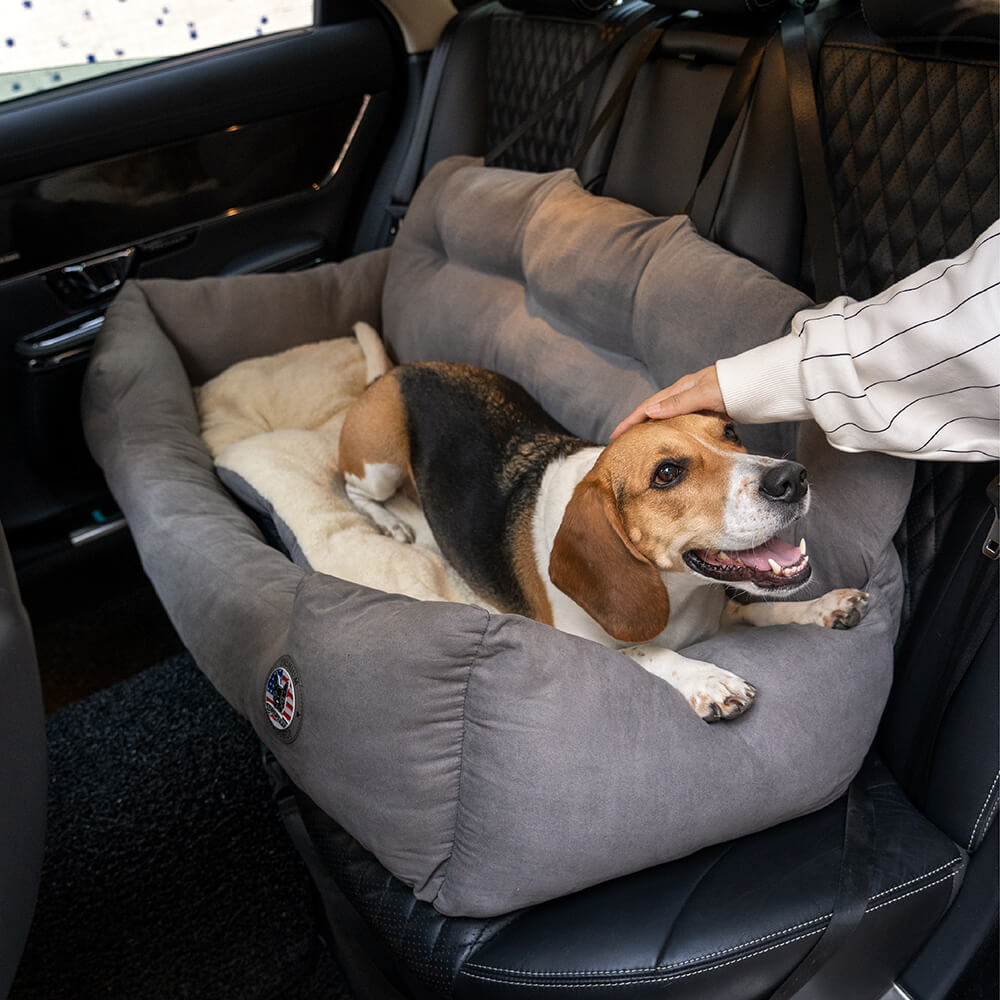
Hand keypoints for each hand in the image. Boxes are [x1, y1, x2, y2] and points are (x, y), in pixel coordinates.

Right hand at [610, 365, 724, 438]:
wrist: (761, 383)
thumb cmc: (734, 387)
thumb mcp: (704, 394)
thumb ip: (677, 403)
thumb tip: (650, 411)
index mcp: (681, 388)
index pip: (647, 407)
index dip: (630, 421)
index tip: (615, 436)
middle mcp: (685, 394)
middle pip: (654, 411)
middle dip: (636, 425)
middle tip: (623, 441)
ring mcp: (695, 402)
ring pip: (667, 417)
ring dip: (652, 428)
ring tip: (641, 442)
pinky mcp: (707, 410)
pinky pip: (680, 422)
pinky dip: (669, 430)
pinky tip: (669, 439)